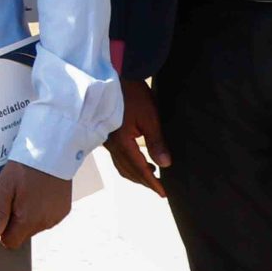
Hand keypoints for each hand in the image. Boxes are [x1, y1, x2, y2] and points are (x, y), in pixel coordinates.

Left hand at [0, 160, 71, 247]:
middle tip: (13, 200)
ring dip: (28, 216)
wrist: (51, 152)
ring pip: (36, 226)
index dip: (2, 232)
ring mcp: (56, 217)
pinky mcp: (64, 210)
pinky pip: (48, 218)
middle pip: (23, 234)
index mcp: (28, 220)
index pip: (11, 242)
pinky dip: (41, 210)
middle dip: (15, 222)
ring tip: (26, 194)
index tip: (0, 217)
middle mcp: (45, 223)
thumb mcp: (4, 188)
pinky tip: (39, 194)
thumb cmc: (25, 168)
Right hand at [105, 77, 171, 196]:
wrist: (114, 76)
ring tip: (152, 176)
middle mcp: (111, 145)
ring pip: (121, 165)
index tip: (163, 194)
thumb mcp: (150, 117)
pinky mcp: (106, 135)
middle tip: (159, 189)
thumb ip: (156, 142)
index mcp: (122, 143)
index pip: (139, 169)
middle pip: (128, 170)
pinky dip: (129, 164)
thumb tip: (165, 165)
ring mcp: (107, 141)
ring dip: (136, 173)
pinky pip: (118, 157)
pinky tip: (140, 159)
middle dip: (144, 181)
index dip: (152, 183)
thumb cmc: (133, 94)